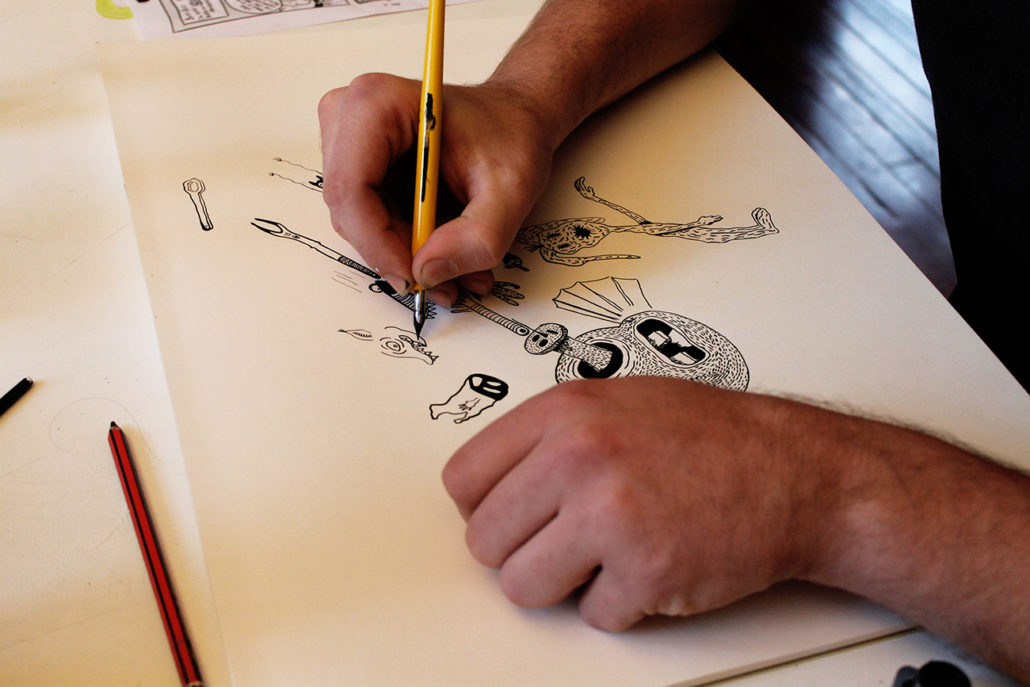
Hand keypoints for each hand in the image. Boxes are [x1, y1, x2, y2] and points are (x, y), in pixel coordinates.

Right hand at [318, 74, 556, 304]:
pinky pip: (369, 222)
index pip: (351, 190)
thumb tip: (428, 272)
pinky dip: (406, 245)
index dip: (379, 244)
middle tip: (446, 282)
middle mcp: (350, 118)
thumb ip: (478, 237)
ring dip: (405, 255)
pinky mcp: (358, 166)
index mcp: (377, 105)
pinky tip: (445, 252)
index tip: (416, 276)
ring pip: (359, 224)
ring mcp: (348, 142)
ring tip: (457, 271)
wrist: (514, 117)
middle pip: (351, 211)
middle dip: (397, 254)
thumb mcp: (512, 189)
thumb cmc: (510, 134)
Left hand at [442, 377, 833, 630]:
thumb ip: (548, 436)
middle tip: (565, 542)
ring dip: (562, 585)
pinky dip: (619, 604)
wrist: (796, 471)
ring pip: (523, 588)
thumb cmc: (712, 438)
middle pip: (485, 541)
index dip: (484, 509)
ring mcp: (610, 515)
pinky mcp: (645, 571)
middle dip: (522, 552)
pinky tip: (650, 566)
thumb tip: (491, 483)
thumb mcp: (617, 402)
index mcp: (564, 411)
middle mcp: (579, 456)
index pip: (462, 480)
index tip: (509, 517)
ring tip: (605, 556)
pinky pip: (591, 616)